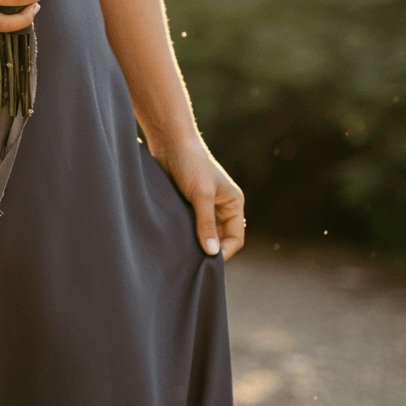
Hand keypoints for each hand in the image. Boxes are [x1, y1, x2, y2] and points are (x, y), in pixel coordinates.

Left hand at [148, 133, 244, 260]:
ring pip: (204, 235)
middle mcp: (221, 208)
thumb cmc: (191, 164)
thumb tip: (212, 253)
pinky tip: (175, 243)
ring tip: (183, 254)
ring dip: (196, 244)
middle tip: (193, 262)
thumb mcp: (201, 195)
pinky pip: (190, 228)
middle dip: (209, 251)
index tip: (207, 261)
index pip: (236, 238)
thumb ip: (206, 224)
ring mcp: (203, 208)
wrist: (169, 143)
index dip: (224, 251)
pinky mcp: (187, 206)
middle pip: (220, 240)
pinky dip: (185, 236)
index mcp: (233, 204)